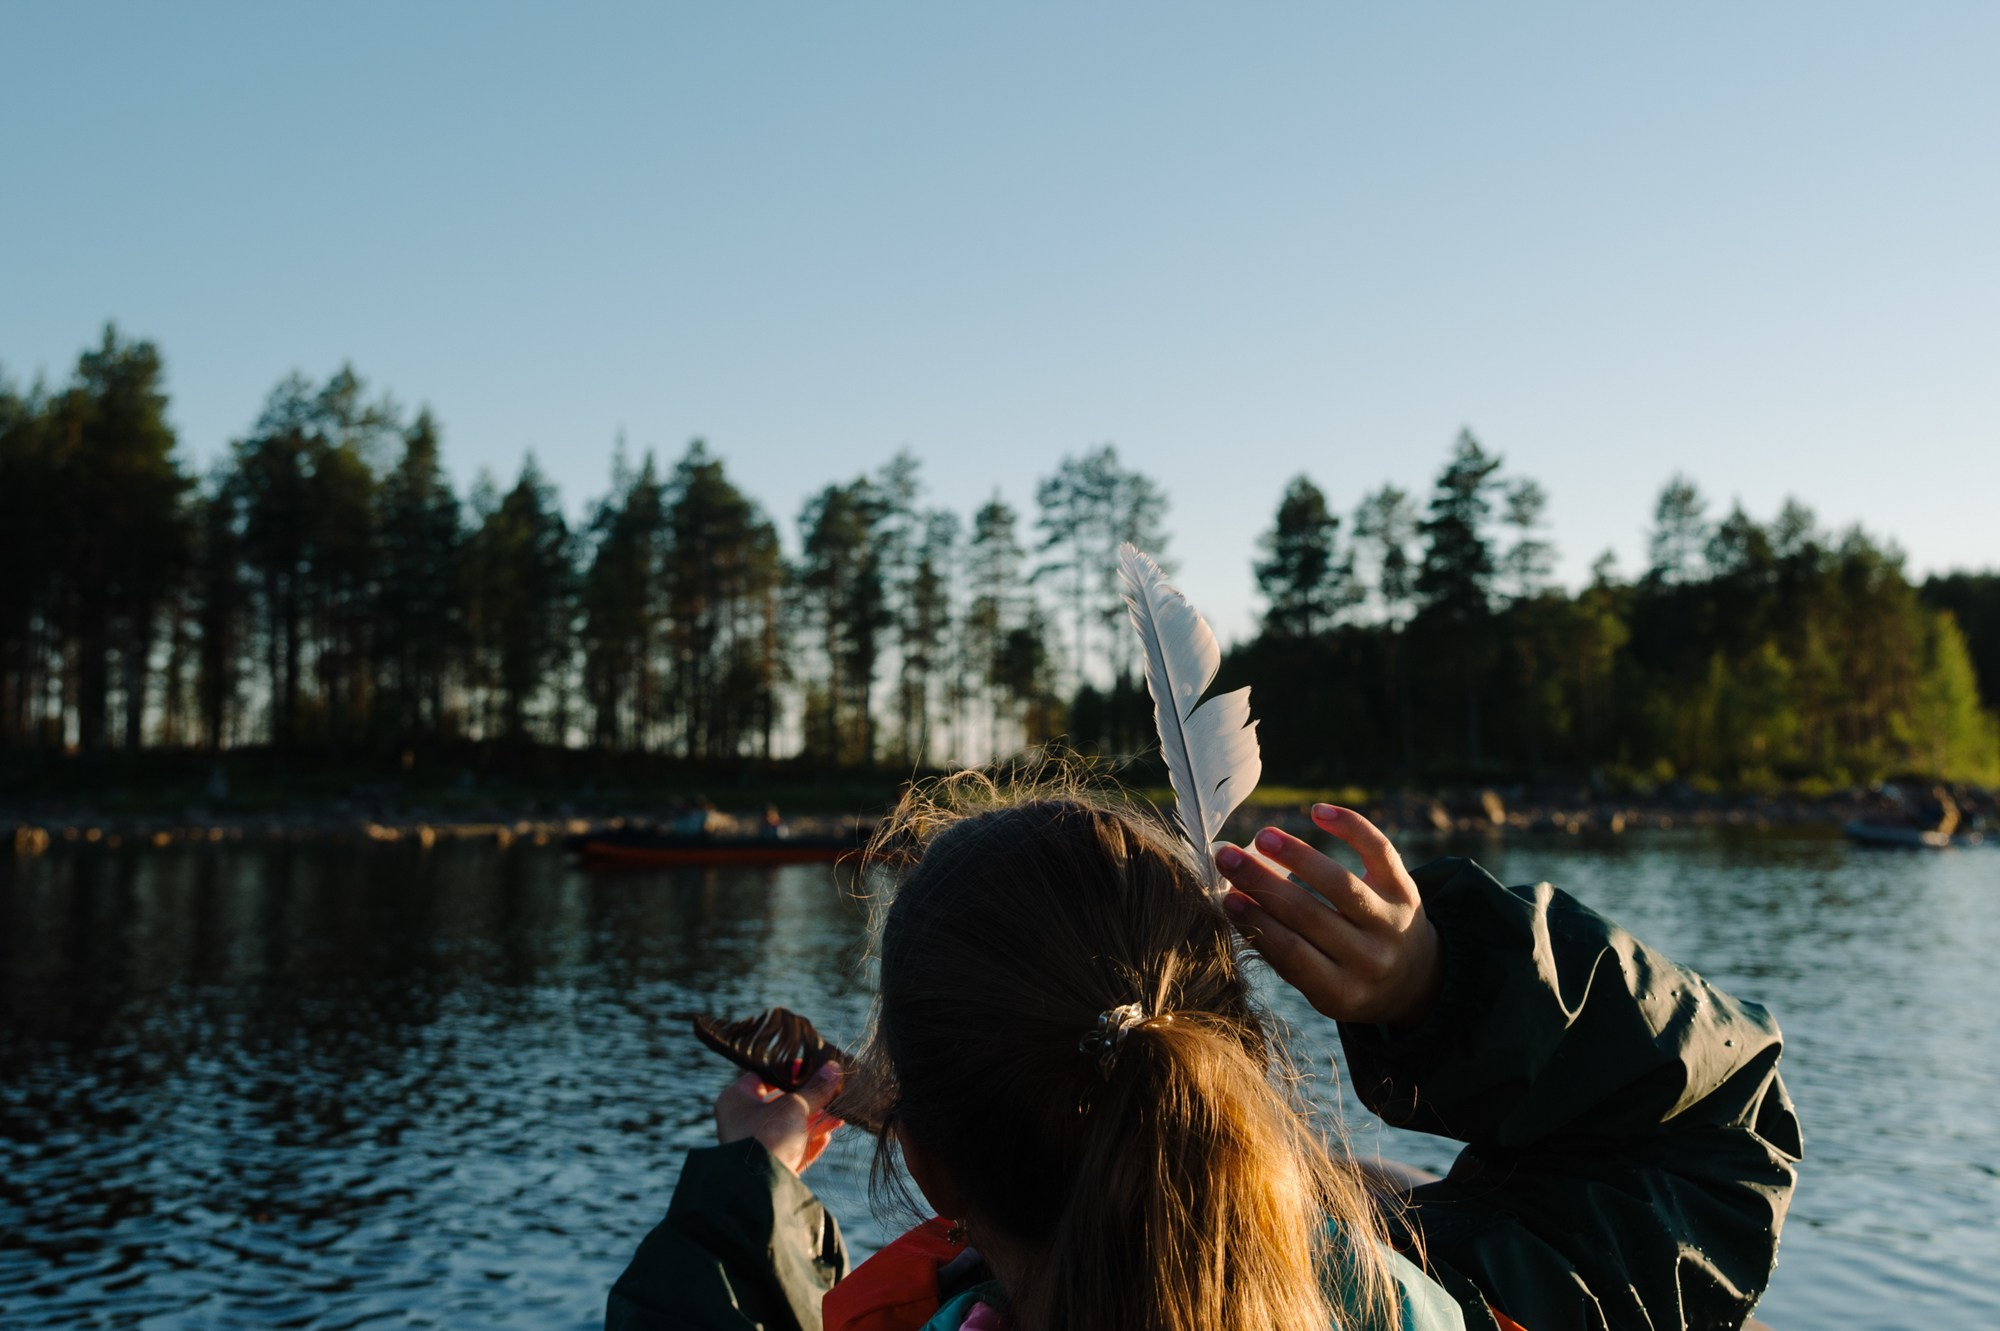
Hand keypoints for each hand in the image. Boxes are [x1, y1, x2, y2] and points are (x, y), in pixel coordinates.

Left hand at [713, 1060, 843, 1175]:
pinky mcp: (768, 1166)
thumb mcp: (794, 1105)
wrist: (760, 1187)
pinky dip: (810, 1142)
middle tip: (832, 1092)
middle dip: (810, 1099)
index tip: (814, 1068)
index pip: (765, 1076)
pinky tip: (828, 1136)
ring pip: (790, 1127)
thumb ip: (815, 1089)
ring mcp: (755, 1145)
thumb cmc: (767, 1136)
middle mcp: (742, 1121)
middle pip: (781, 1103)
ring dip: (815, 1121)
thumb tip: (834, 1069)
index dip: (790, 1071)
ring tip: (839, 1115)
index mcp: (736, 1099)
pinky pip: (792, 1149)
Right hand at [1215, 805, 1440, 1027]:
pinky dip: (1350, 826)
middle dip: (1263, 882)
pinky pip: (1380, 851)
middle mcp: (1371, 958)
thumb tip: (1234, 898)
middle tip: (1227, 858)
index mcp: (1342, 992)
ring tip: (1262, 837)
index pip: (1291, 953)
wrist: (1415, 978)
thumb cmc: (1347, 977)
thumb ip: (1281, 949)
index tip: (1226, 897)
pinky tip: (1317, 812)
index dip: (1256, 922)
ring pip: (1340, 883)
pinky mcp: (1407, 890)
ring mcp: (1392, 923)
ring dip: (1296, 855)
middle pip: (1309, 915)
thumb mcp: (1319, 984)